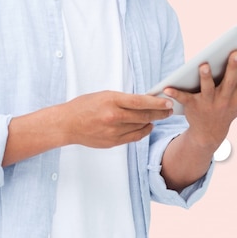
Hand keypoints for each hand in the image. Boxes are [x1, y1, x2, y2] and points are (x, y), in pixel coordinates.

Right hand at [59, 90, 173, 147]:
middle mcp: (113, 117)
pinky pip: (134, 137)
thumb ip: (123, 99)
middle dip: (160, 113)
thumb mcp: (104, 96)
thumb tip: (144, 101)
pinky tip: (148, 126)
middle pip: (144, 116)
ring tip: (160, 116)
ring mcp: (113, 131)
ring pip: (141, 127)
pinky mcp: (113, 142)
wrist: (67, 124)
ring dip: (153, 121)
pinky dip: (144, 131)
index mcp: (111, 101)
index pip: (140, 102)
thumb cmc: (84, 106)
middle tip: (169, 110)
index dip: (156, 103)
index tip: (168, 102)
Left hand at [163, 49, 236, 149]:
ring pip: (208, 89)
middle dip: (233, 67)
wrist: (210, 133)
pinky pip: (184, 99)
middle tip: (234, 52)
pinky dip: (175, 94)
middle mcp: (225, 99)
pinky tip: (167, 87)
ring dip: (205, 78)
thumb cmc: (229, 109)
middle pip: (230, 82)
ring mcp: (209, 103)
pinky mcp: (193, 106)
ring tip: (204, 65)